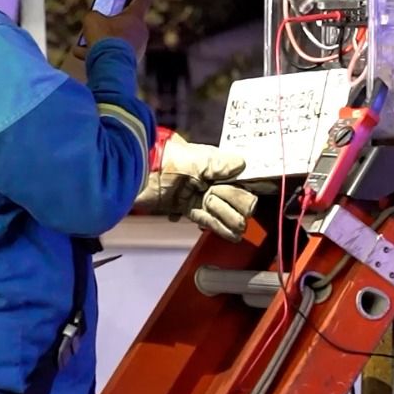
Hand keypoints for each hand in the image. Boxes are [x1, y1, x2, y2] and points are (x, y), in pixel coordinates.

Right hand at [72, 0, 149, 59]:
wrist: (109, 67)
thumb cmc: (103, 39)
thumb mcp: (91, 20)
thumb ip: (93, 16)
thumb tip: (93, 19)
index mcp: (135, 17)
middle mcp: (140, 31)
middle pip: (127, 22)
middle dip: (111, 22)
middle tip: (99, 22)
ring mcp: (138, 48)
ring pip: (118, 40)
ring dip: (103, 41)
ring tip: (84, 43)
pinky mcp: (131, 62)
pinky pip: (114, 54)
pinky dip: (100, 54)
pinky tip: (81, 54)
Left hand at [133, 133, 258, 242]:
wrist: (135, 172)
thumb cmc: (165, 160)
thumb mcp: (195, 159)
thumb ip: (218, 163)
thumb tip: (242, 164)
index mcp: (211, 163)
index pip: (236, 177)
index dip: (247, 186)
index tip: (257, 197)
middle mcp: (205, 178)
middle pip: (230, 196)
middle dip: (237, 205)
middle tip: (245, 213)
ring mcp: (195, 194)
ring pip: (219, 209)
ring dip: (229, 218)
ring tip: (240, 228)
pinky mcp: (184, 207)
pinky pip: (206, 218)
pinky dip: (218, 226)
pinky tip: (231, 233)